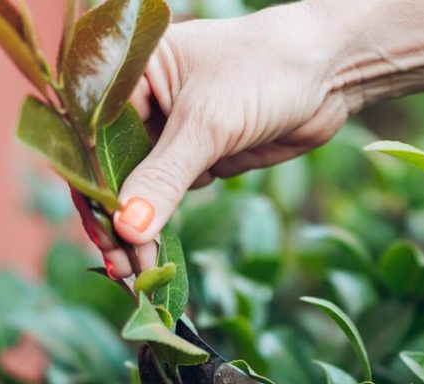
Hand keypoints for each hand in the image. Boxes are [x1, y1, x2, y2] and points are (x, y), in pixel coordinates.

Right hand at [82, 2, 349, 276]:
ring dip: (142, 228)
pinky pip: (176, 191)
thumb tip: (128, 229)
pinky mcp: (203, 153)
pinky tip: (160, 251)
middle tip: (121, 268)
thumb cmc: (265, 71)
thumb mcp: (208, 124)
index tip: (102, 237)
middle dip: (117, 219)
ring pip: (145, 186)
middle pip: (114, 168)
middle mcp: (146, 101)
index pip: (93, 138)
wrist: (330, 72)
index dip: (94, 190)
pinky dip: (169, 220)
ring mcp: (175, 129)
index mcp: (131, 74)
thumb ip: (165, 178)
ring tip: (141, 271)